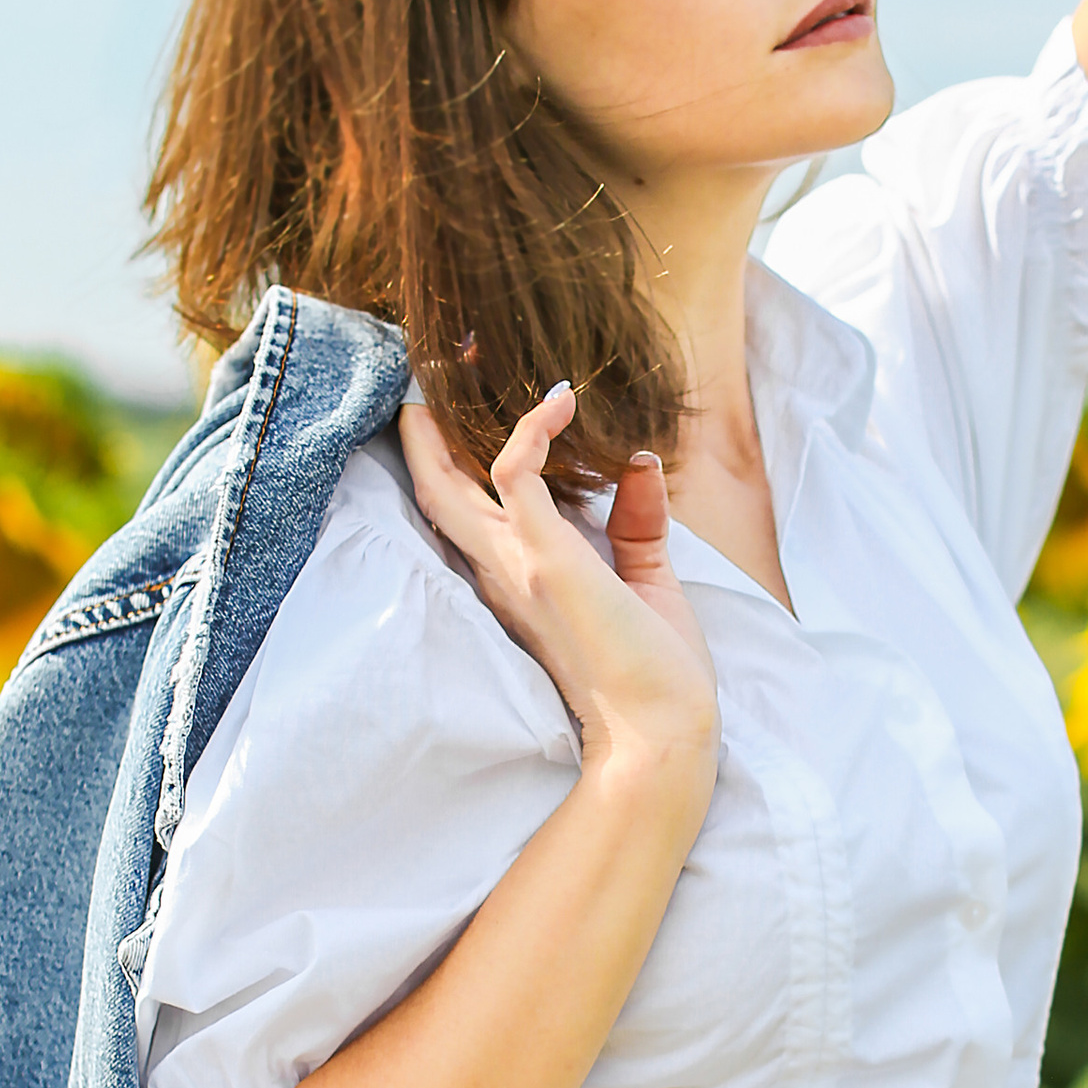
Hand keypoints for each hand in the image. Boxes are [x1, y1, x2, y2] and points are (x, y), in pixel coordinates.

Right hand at [400, 388, 718, 795]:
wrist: (663, 735)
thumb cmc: (657, 675)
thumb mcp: (647, 582)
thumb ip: (636, 522)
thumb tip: (640, 460)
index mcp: (518, 582)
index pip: (463, 512)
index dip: (449, 458)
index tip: (462, 403)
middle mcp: (501, 573)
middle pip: (434, 490)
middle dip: (424, 427)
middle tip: (436, 363)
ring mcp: (517, 566)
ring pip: (449, 481)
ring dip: (450, 417)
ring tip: (466, 352)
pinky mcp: (546, 559)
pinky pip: (516, 476)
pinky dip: (531, 431)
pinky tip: (561, 401)